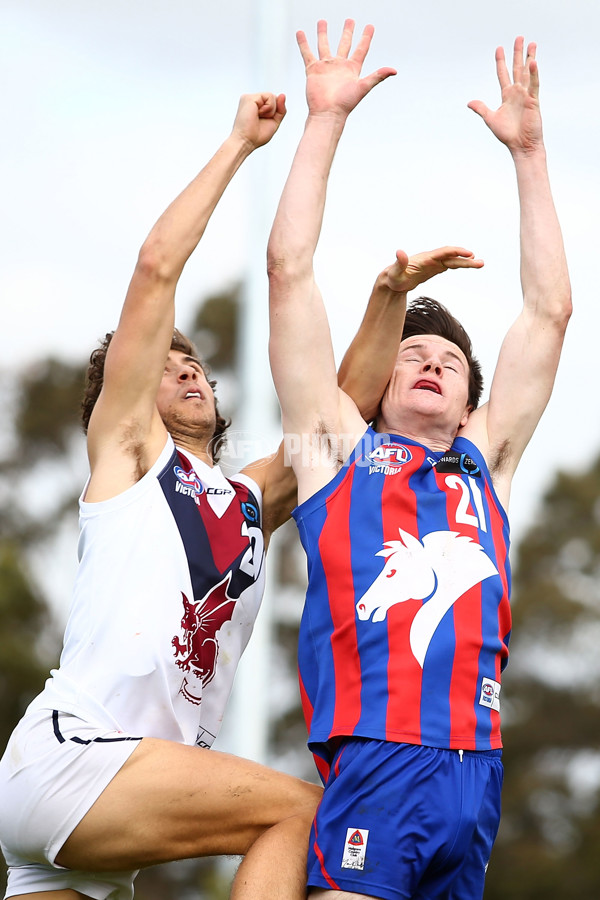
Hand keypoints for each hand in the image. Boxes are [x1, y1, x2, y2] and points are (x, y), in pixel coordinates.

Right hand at [231, 92, 286, 149]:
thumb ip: (281, 109)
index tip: (265, 121)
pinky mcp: (249, 97)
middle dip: (273, 112)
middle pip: (274, 98)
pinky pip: (269, 96)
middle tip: (261, 120)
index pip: (273, 102)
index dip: (275, 112)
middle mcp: (252, 100)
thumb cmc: (256, 136)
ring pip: (272, 96)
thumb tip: (283, 95)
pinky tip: (257, 114)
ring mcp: (250, 98)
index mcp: (256, 106)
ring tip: (258, 117)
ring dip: (270, 110)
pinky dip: (268, 108)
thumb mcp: (274, 122)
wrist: (246, 141)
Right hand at [297, 19, 395, 119]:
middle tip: (349, 20)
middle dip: (347, 32)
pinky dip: (303, 43)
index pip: (361, 48)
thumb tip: (394, 70)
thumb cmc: (345, 104)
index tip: (370, 26)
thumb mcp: (363, 87)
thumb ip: (378, 76)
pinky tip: (300, 33)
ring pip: (324, 45)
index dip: (366, 37)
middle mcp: (339, 66)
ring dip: (323, 33)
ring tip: (322, 21)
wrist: (327, 113)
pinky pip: (307, 53)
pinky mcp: (313, 70)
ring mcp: (326, 67)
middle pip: (344, 43)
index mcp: (352, 68)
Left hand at [383, 246, 483, 292]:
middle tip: (481, 263)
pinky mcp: (434, 269)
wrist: (392, 281)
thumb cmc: (393, 278)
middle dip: (466, 259)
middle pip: (452, 257)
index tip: (469, 254)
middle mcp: (431, 259)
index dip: (457, 252)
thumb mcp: (395, 272)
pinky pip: (449, 265)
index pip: (444, 252)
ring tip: (481, 264)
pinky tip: (469, 265)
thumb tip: (399, 252)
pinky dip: (460, 264)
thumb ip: (399, 262)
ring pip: (453, 261)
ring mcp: (434, 263)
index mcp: (425, 258)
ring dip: (466, 262)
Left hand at [468, 37, 542, 155]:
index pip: (503, 74)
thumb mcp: (490, 119)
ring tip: (532, 43)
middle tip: (519, 37)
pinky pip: (534, 85)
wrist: (521, 146)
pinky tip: (533, 62)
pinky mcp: (533, 101)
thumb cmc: (508, 135)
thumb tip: (469, 102)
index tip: (499, 48)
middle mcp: (517, 92)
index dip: (501, 61)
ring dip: (529, 57)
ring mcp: (526, 95)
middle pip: (517, 68)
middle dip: (517, 53)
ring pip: (528, 72)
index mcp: (507, 96)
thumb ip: (481, 108)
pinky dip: (534, 74)